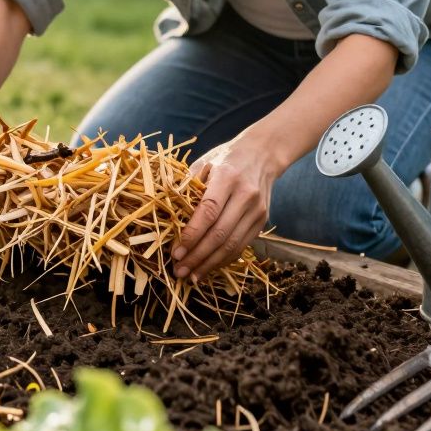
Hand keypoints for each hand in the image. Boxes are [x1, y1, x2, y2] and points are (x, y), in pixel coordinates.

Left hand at [171, 134, 282, 280]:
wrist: (263, 154)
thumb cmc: (225, 158)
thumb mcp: (204, 162)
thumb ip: (187, 185)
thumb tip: (166, 214)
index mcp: (228, 176)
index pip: (209, 211)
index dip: (192, 234)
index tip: (176, 252)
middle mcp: (246, 195)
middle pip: (220, 233)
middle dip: (197, 256)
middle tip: (179, 271)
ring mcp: (257, 210)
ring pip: (232, 244)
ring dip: (210, 263)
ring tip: (191, 276)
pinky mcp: (262, 221)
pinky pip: (241, 245)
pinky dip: (224, 260)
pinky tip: (208, 267)